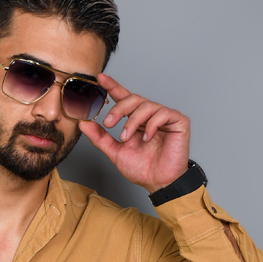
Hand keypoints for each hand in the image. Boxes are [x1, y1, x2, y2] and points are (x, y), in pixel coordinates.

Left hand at [79, 73, 189, 193]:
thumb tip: (84, 124)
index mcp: (136, 120)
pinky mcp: (178, 121)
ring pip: (146, 105)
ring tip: (126, 137)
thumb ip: (100, 137)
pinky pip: (163, 113)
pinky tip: (147, 137)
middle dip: (118, 109)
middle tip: (109, 123)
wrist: (158, 183)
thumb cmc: (142, 168)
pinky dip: (151, 125)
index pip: (124, 98)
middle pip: (133, 98)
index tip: (100, 79)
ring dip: (132, 121)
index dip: (113, 86)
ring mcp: (164, 117)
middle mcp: (150, 116)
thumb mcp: (115, 152)